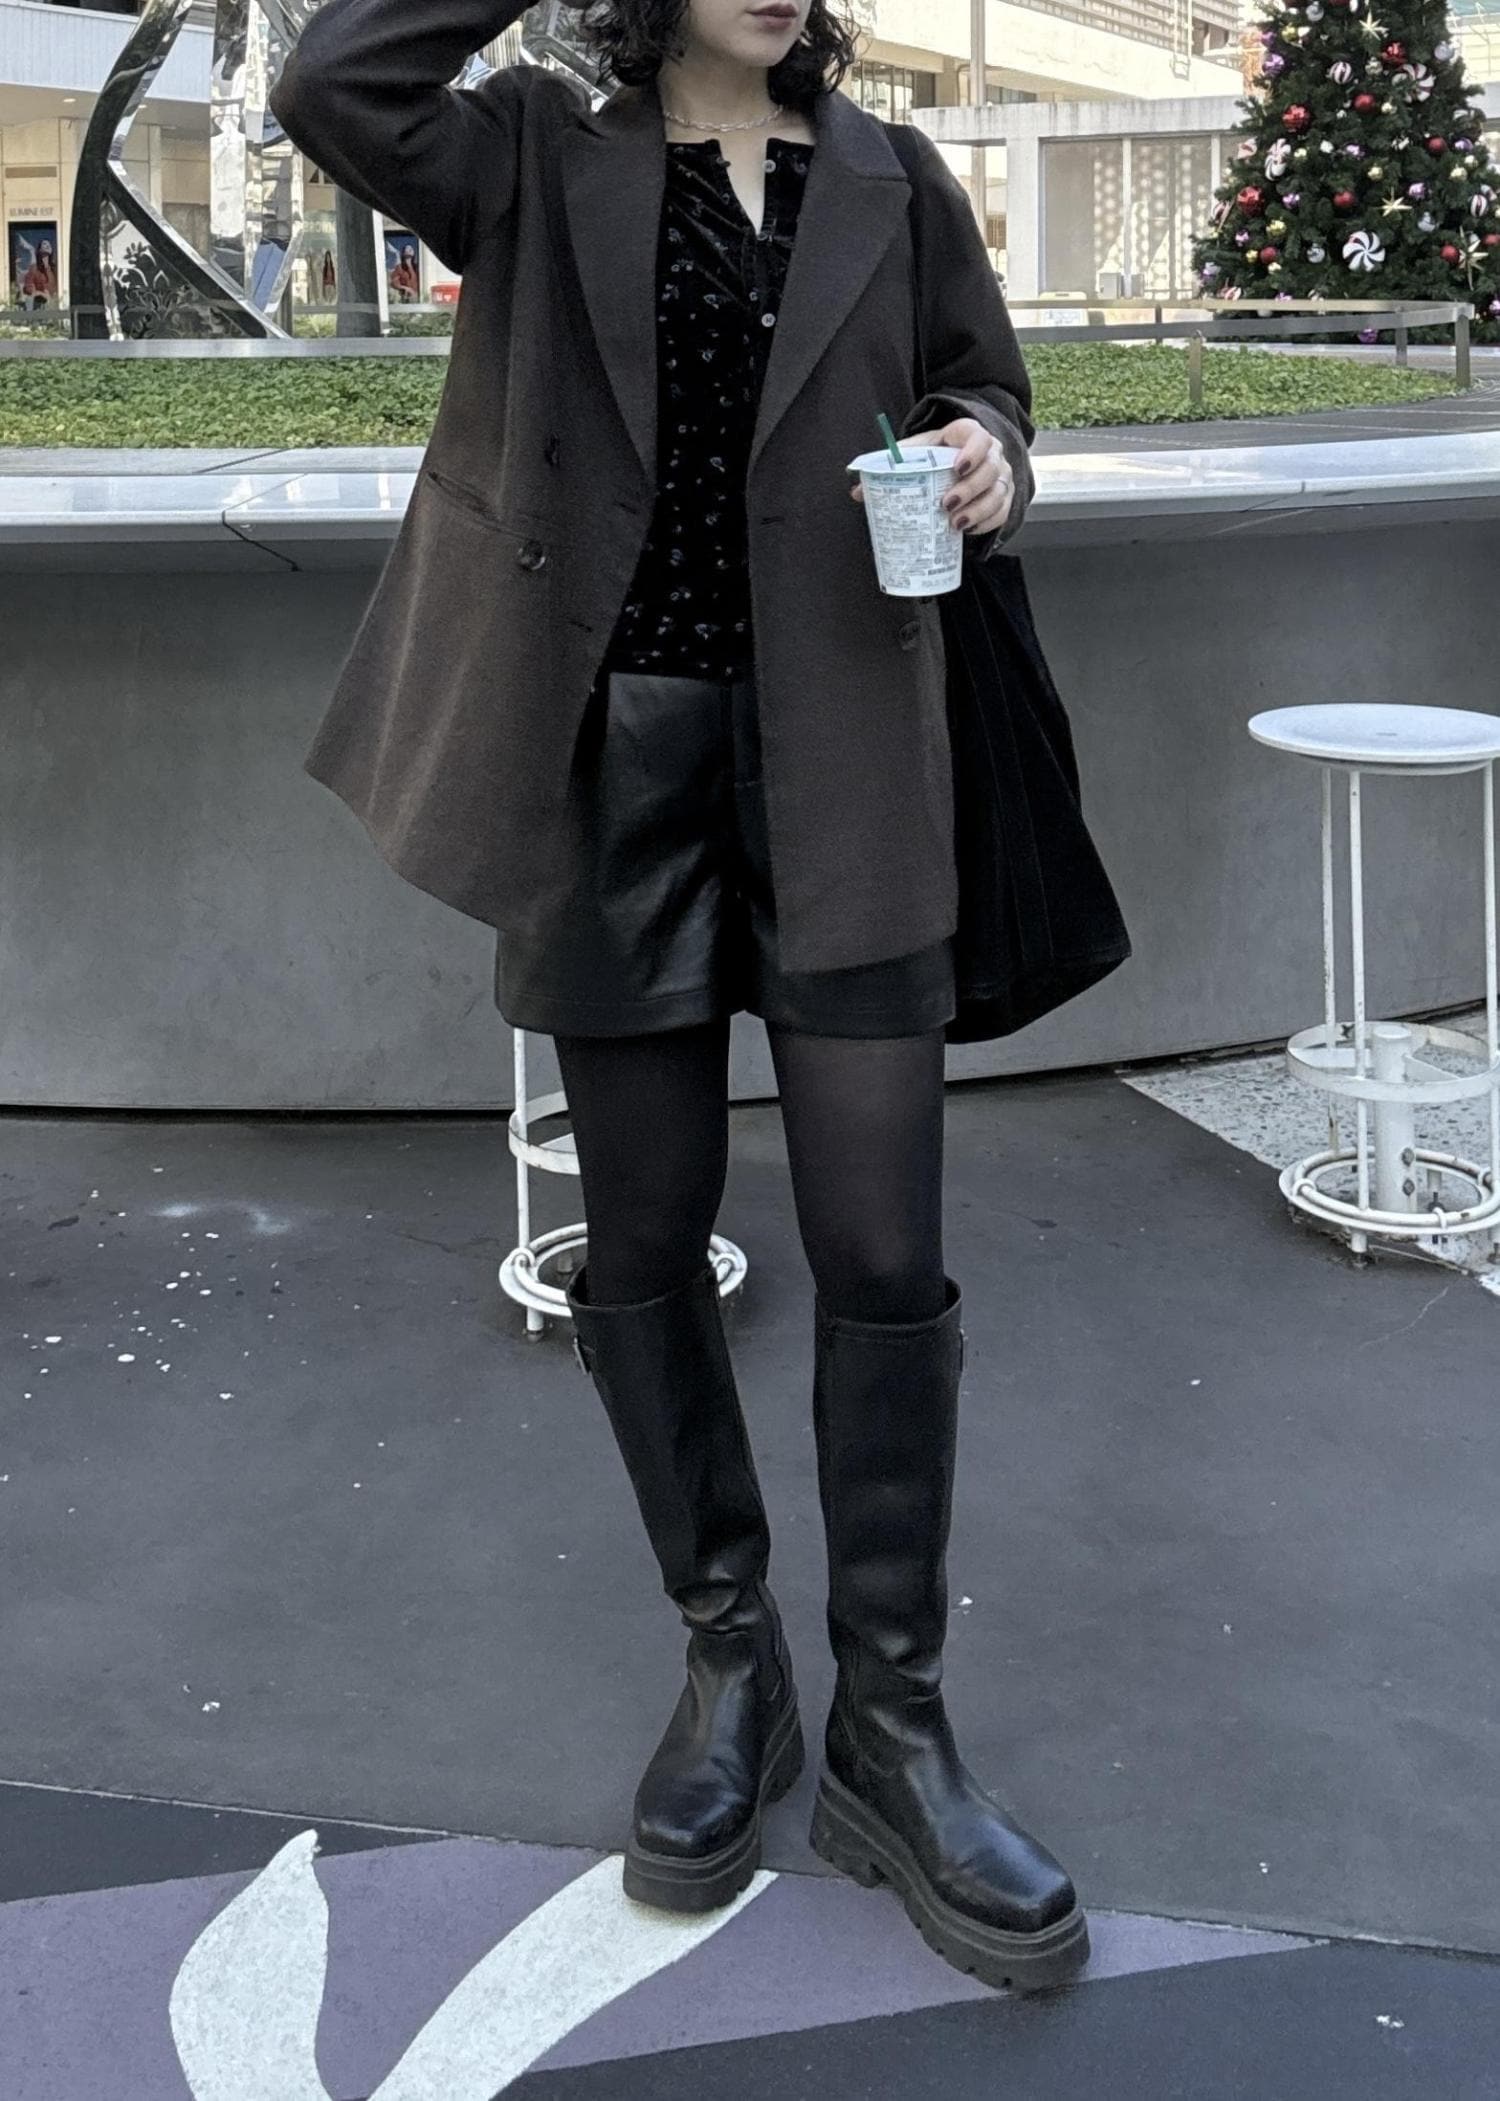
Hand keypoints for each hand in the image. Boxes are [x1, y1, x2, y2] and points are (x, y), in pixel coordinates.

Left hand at [850, 417, 1014, 535]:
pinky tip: (967, 529)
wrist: (960, 466)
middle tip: (947, 505)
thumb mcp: (915, 455)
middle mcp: (991, 454)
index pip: (979, 437)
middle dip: (970, 488)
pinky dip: (986, 522)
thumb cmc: (934, 458)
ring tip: (955, 523)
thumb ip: (889, 467)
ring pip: (998, 493)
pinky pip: (1001, 512)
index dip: (972, 450)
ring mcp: (1001, 477)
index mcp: (967, 436)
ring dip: (978, 510)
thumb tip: (857, 491)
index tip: (957, 467)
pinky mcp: (1003, 498)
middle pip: (990, 469)